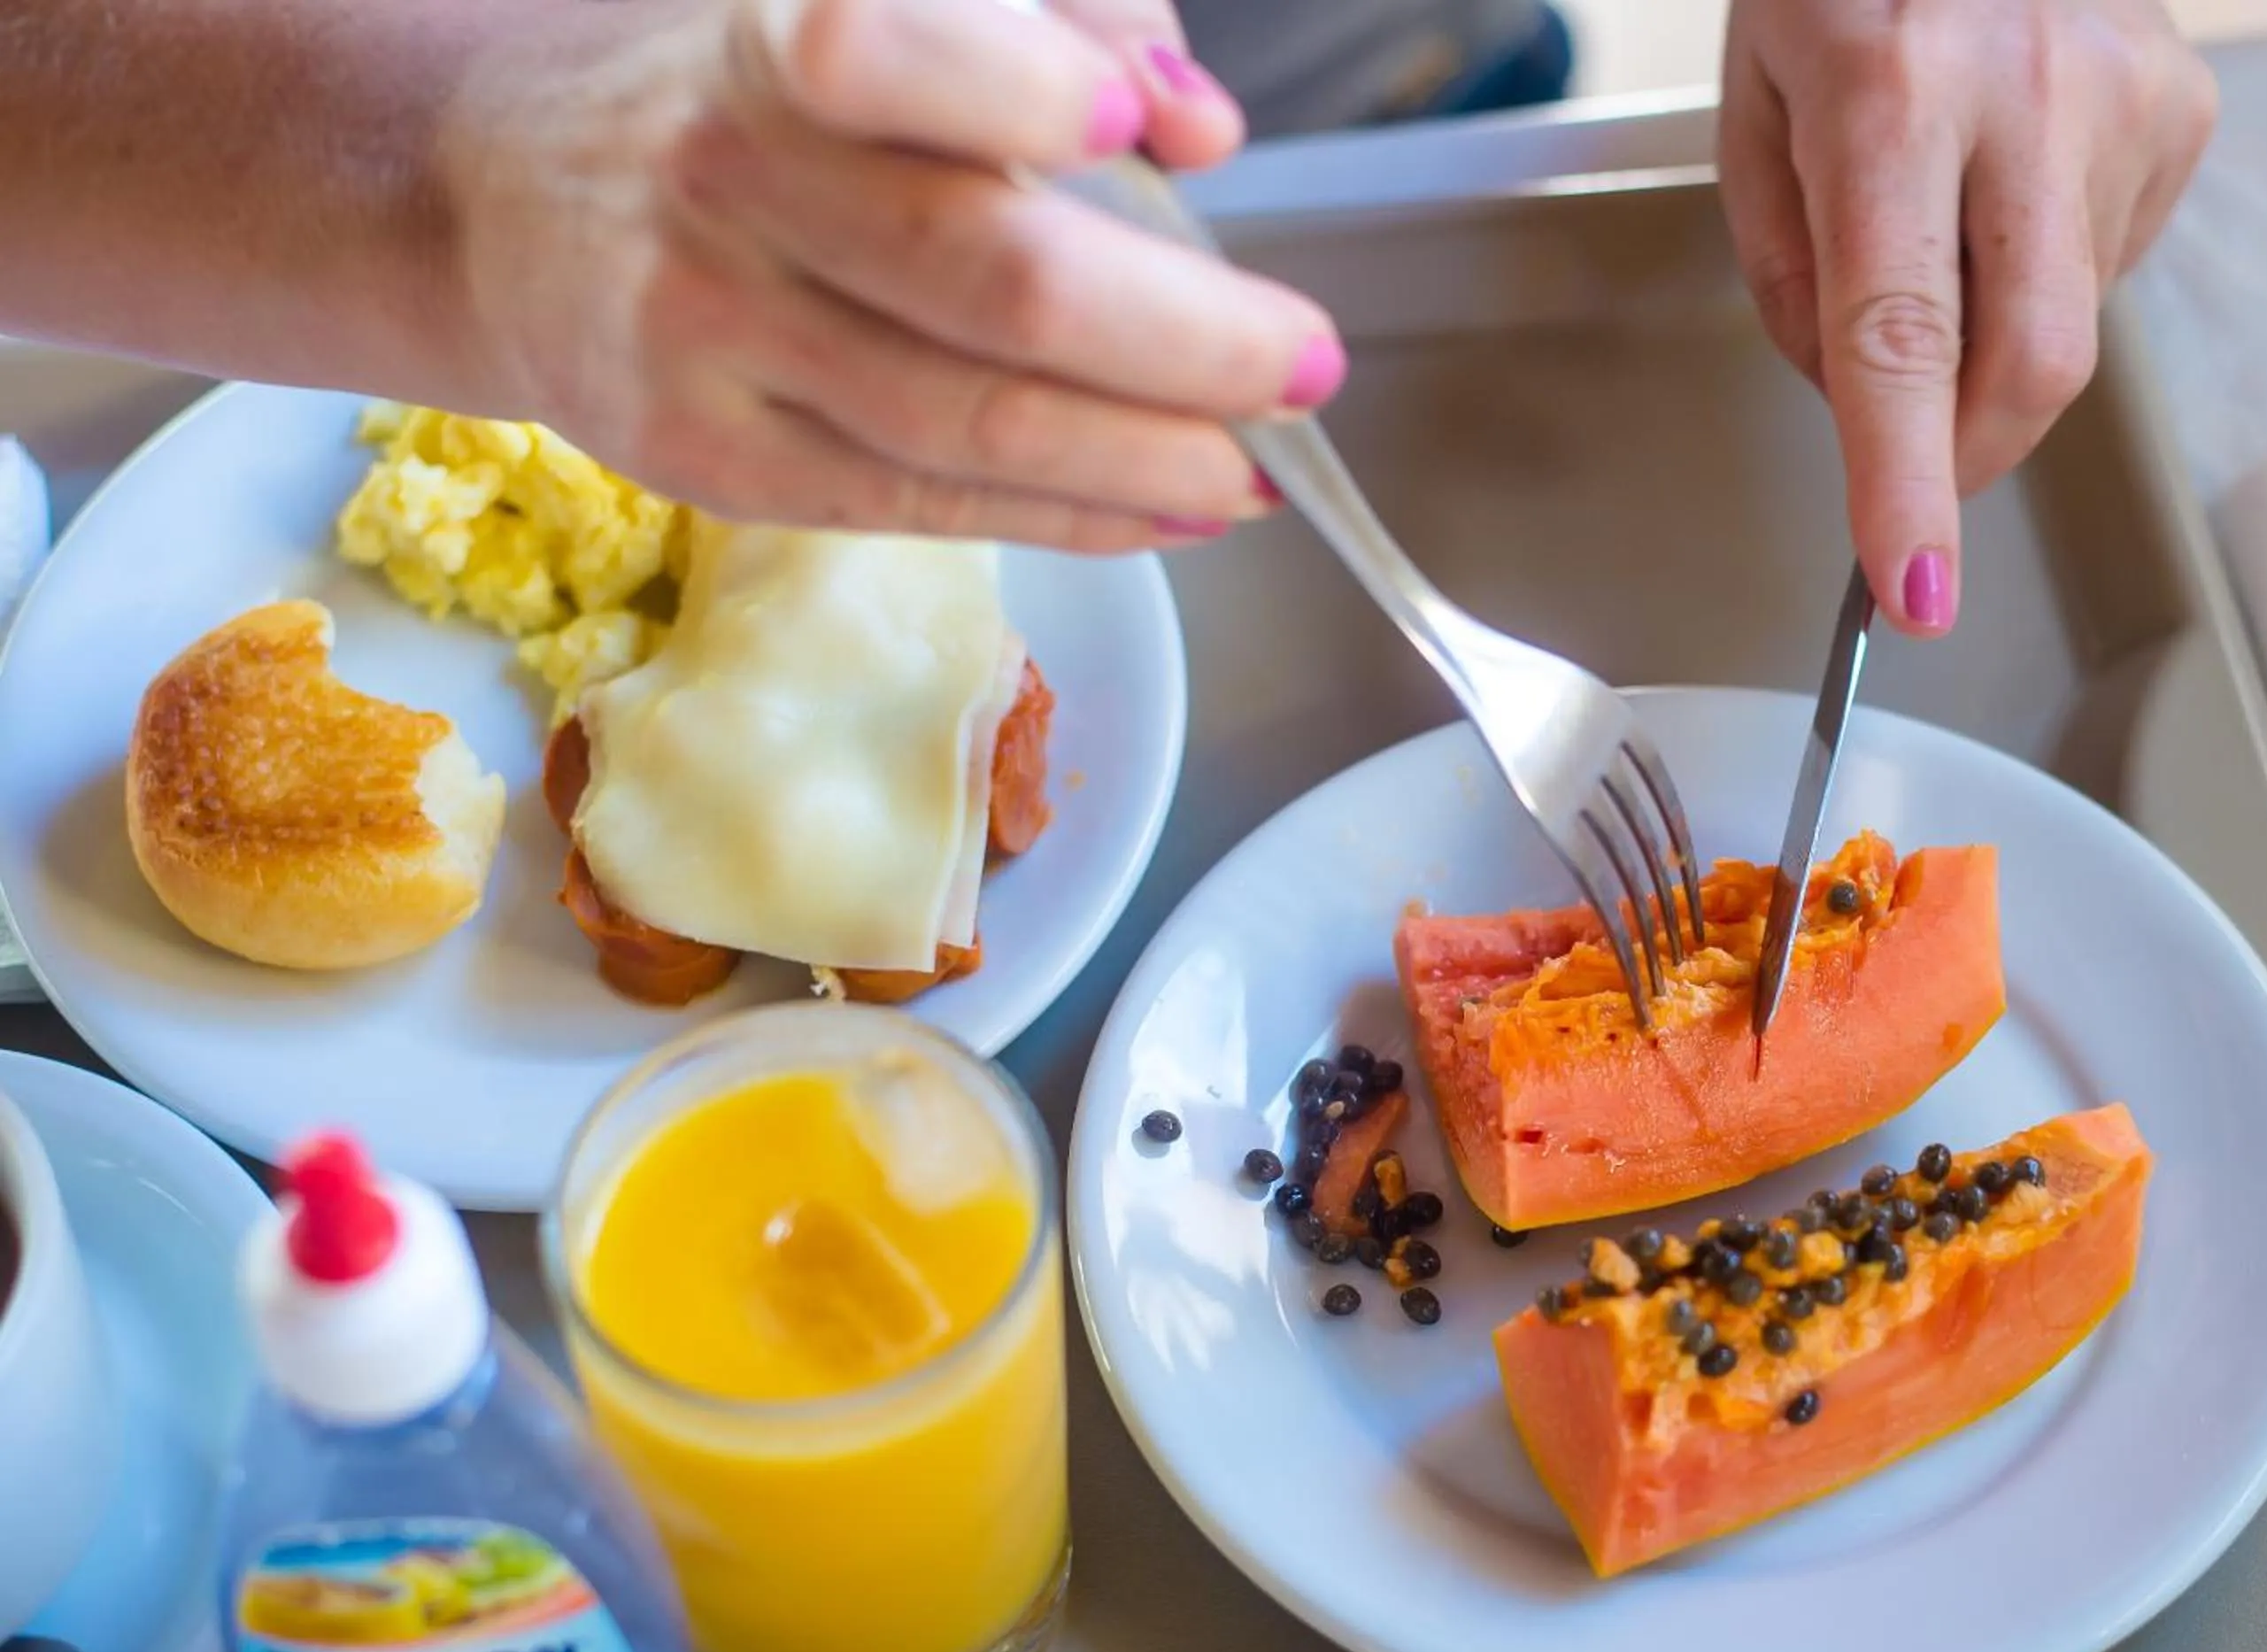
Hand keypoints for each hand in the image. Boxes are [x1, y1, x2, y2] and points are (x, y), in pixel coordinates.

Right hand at [437, 0, 1343, 552]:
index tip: (1156, 132)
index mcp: (765, 36)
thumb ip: (1057, 16)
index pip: (875, 49)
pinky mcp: (711, 463)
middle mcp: (728, 184)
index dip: (1023, 88)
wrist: (496, 198)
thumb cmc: (740, 86)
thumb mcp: (879, 2)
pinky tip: (1163, 509)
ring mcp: (709, 340)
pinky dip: (1065, 518)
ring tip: (1256, 469)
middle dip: (1180, 340)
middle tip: (1303, 362)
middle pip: (984, 279)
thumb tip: (1195, 129)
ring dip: (1143, 460)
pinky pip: (919, 507)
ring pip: (967, 425)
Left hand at [1718, 0, 2215, 632]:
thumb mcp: (1757, 107)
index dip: (1907, 481)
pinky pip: (2108, 255)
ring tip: (1947, 209)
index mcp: (1888, 95)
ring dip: (1995, 325)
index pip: (1902, 338)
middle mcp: (2026, 93)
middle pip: (2030, 363)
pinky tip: (2010, 175)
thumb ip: (1795, 274)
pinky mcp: (2184, 102)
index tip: (1912, 586)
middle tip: (1915, 473)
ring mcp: (2126, 95)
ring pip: (2070, 319)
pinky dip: (2045, 260)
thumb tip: (1859, 404)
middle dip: (1969, 456)